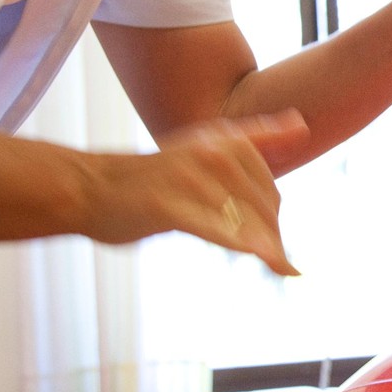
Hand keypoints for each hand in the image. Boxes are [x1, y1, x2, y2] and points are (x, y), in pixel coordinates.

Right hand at [82, 111, 308, 275]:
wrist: (89, 188)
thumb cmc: (151, 177)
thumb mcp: (207, 145)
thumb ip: (258, 137)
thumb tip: (303, 125)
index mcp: (224, 141)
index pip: (269, 191)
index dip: (274, 222)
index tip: (275, 247)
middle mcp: (212, 154)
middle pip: (262, 209)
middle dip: (272, 240)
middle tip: (278, 263)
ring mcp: (190, 179)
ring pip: (245, 222)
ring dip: (267, 249)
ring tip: (282, 266)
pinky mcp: (169, 205)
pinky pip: (216, 229)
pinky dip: (245, 245)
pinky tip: (268, 259)